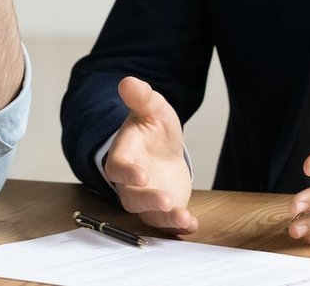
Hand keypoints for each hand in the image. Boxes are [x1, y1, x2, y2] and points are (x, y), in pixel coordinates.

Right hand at [103, 77, 198, 234]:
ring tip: (183, 218)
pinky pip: (166, 222)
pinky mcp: (163, 209)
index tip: (141, 175)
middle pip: (132, 198)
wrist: (163, 149)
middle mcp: (130, 183)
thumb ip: (141, 98)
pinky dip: (178, 226)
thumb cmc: (152, 128)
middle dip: (148, 201)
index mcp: (123, 156)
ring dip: (165, 218)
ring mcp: (146, 198)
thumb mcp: (152, 109)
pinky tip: (192, 225)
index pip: (118, 168)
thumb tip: (128, 81)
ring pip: (149, 214)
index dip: (127, 173)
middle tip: (165, 201)